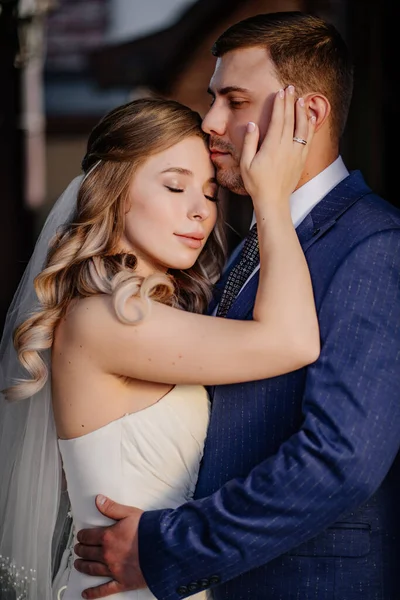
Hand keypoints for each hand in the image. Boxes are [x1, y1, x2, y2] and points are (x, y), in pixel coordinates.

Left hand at [74, 495, 145, 598]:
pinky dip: (94, 593)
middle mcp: (107, 555)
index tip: (80, 536)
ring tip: (78, 565)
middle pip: (88, 553)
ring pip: (92, 569)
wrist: (163, 548)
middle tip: (78, 549)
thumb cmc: (148, 530)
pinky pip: (104, 589)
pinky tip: (86, 594)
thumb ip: (112, 508)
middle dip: (81, 550)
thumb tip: (98, 500)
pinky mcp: (122, 582)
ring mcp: (114, 570)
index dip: (82, 536)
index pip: (88, 536)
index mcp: (108, 537)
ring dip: (83, 567)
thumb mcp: (129, 513)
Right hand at [240, 85, 315, 204]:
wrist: (273, 200)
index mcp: (272, 147)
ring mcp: (297, 153)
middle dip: (290, 102)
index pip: (278, 120)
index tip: (280, 92)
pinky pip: (309, 138)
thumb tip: (253, 125)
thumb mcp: (246, 164)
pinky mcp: (302, 159)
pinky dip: (310, 126)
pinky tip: (310, 117)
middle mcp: (287, 147)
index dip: (280, 104)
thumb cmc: (257, 183)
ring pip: (302, 127)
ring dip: (302, 111)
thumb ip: (249, 143)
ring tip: (301, 99)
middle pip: (290, 119)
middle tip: (291, 88)